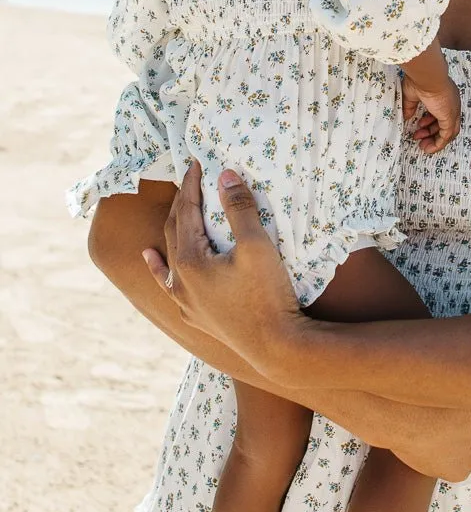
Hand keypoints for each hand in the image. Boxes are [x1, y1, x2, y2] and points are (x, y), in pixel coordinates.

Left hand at [141, 162, 303, 376]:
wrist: (276, 347)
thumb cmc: (268, 295)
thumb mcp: (258, 246)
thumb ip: (240, 209)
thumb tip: (225, 175)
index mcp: (190, 260)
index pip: (185, 211)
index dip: (190, 185)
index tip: (195, 163)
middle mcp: (179, 281)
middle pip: (173, 231)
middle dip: (181, 203)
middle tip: (191, 181)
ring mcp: (185, 302)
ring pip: (167, 258)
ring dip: (168, 232)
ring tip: (167, 214)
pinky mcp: (196, 317)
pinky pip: (169, 286)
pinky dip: (159, 270)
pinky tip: (153, 262)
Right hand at [402, 75, 461, 154]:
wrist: (427, 76)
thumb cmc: (420, 80)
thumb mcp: (411, 95)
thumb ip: (409, 107)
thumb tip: (406, 117)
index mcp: (445, 96)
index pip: (441, 113)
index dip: (430, 122)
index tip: (419, 126)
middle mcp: (452, 104)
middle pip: (445, 124)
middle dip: (431, 132)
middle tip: (419, 137)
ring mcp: (452, 111)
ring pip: (448, 132)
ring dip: (435, 140)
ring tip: (422, 146)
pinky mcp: (450, 118)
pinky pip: (446, 136)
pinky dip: (438, 144)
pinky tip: (428, 149)